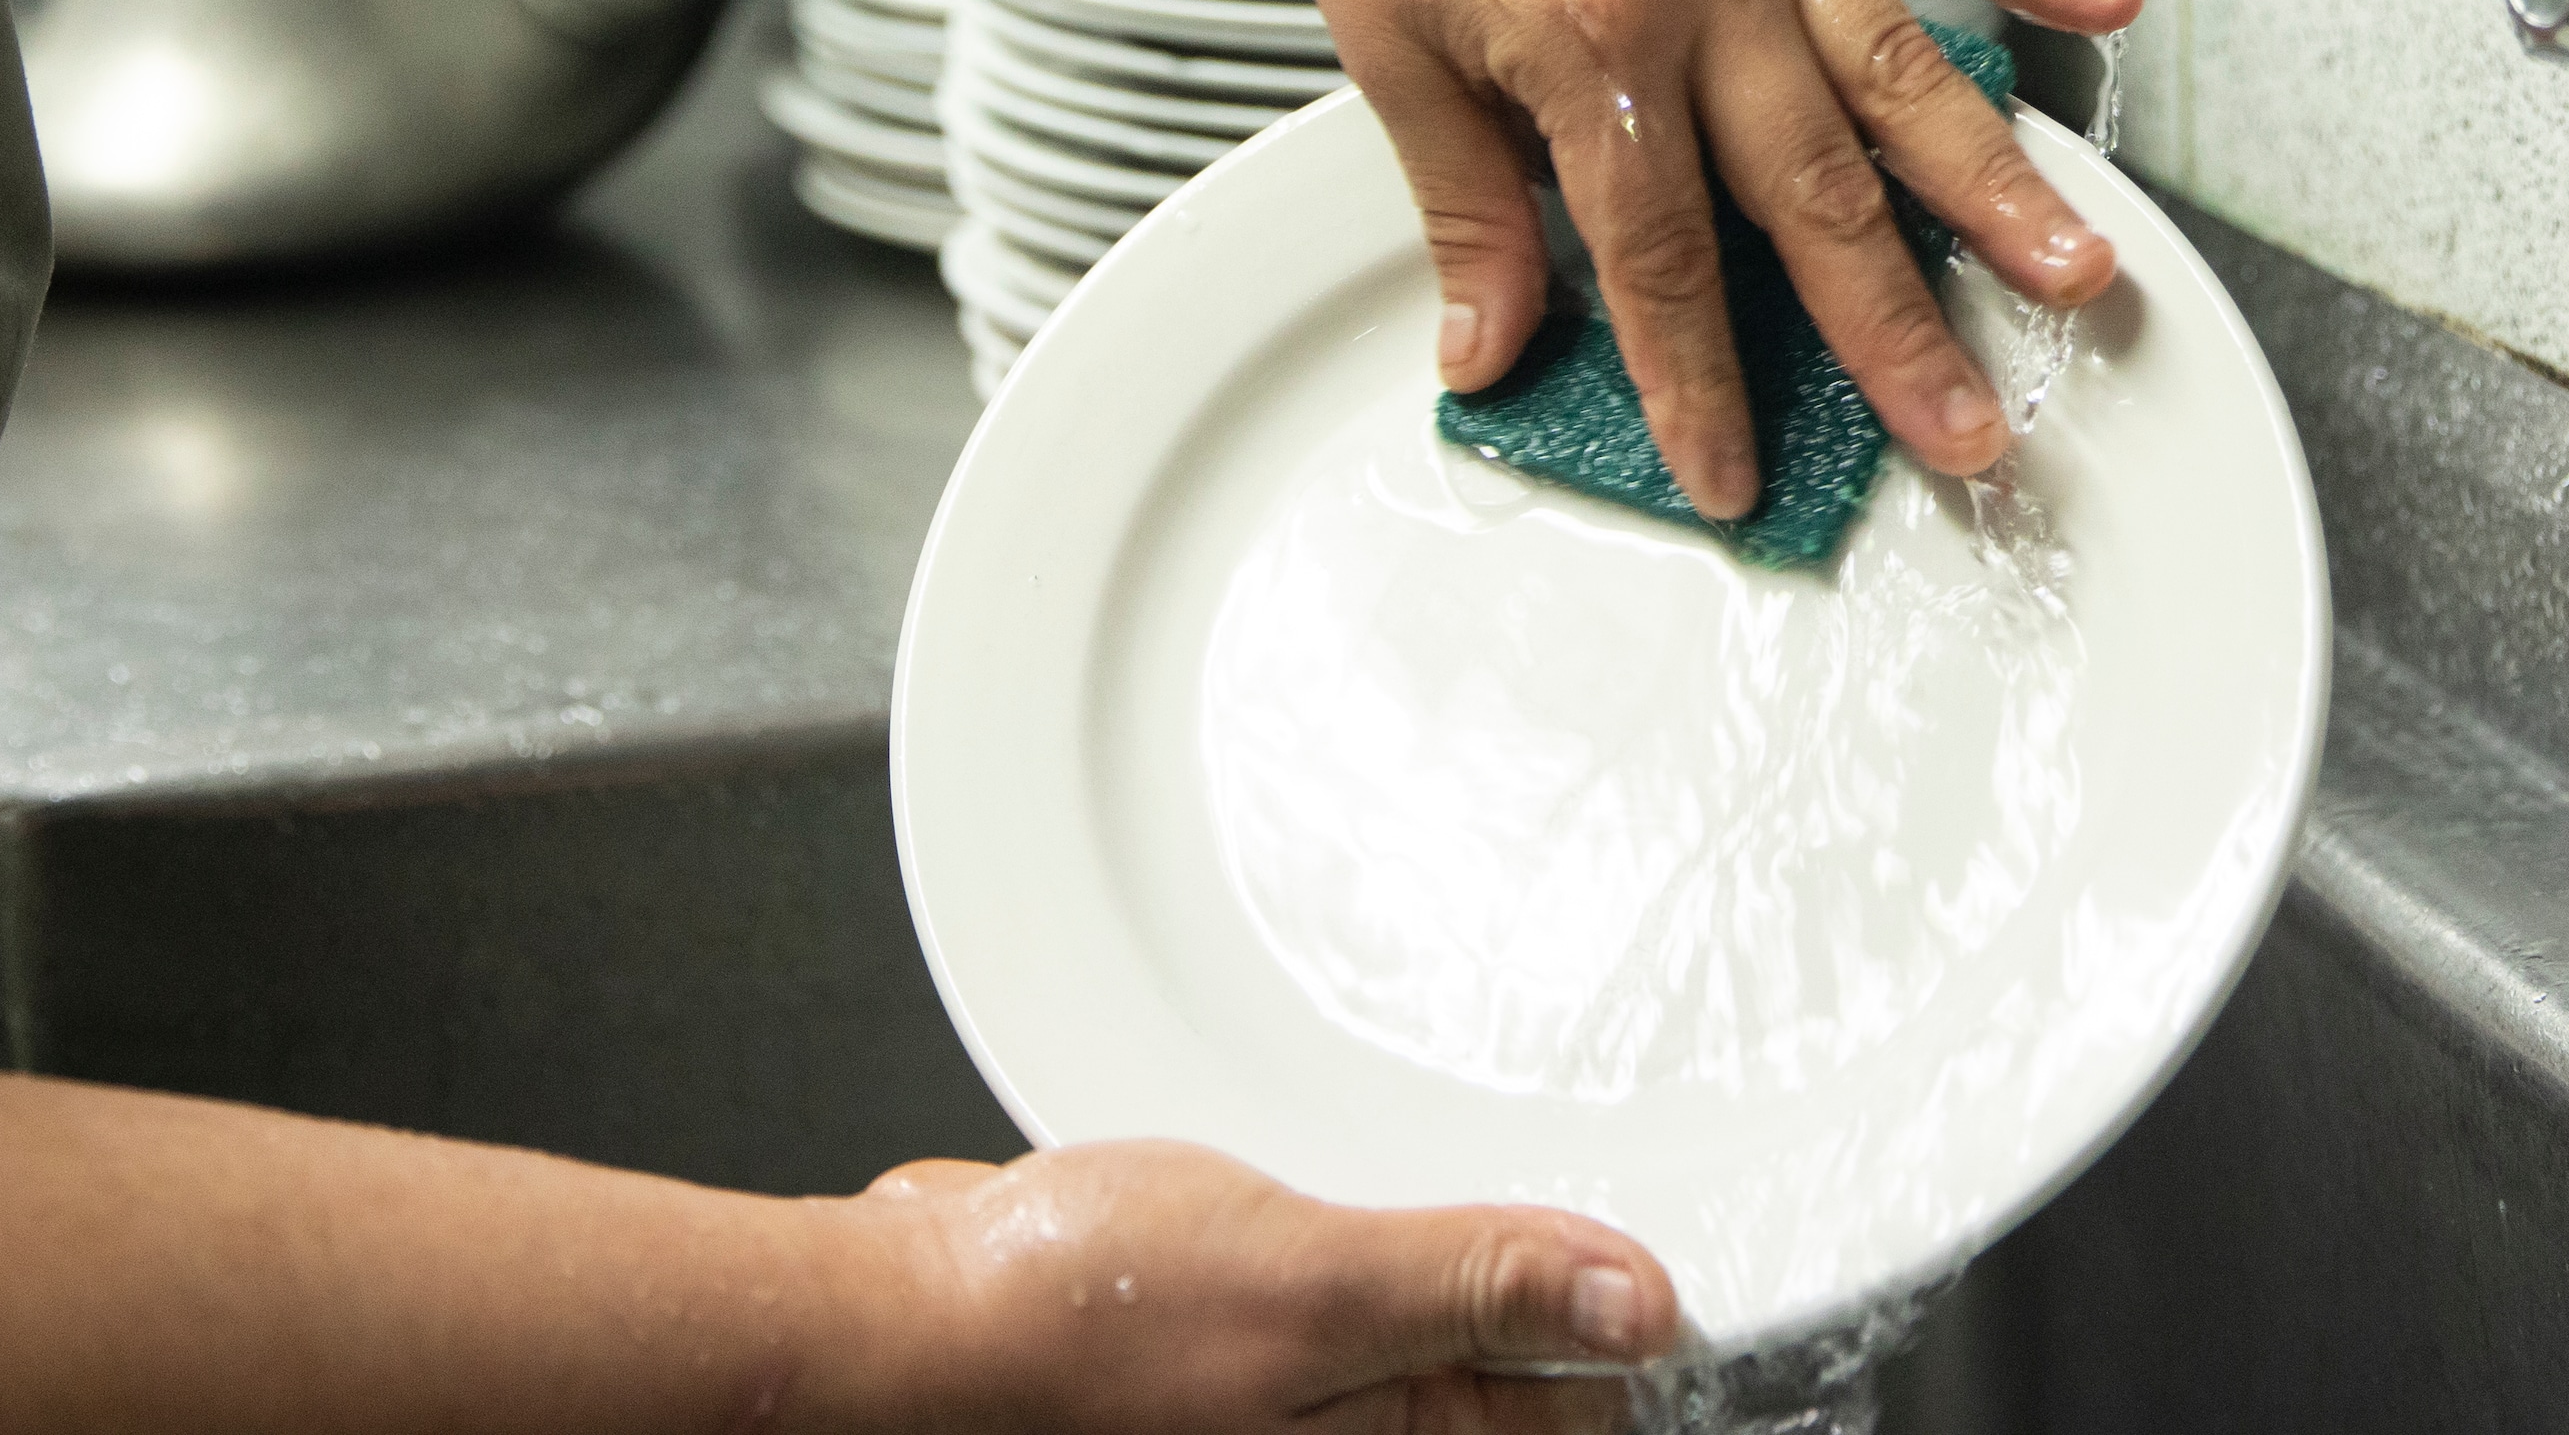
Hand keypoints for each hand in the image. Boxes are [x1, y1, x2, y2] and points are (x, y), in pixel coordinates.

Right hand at [853, 1145, 1673, 1433]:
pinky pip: (1362, 1292)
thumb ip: (1476, 1286)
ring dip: (1454, 1240)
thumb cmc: (1072, 1322)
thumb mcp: (1307, 1290)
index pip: (1592, 1405)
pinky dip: (1369, 1228)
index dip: (1632, 1305)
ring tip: (1439, 1158)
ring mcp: (1306, 1409)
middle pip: (1527, 1369)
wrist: (905, 1318)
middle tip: (1537, 1168)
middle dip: (1542, 1267)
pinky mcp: (1256, 1354)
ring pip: (1441, 1320)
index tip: (1662, 1217)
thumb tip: (1646, 1306)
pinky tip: (1344, 1172)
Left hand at [1239, 0, 2143, 520]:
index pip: (1663, 257)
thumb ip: (1468, 212)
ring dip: (1994, 184)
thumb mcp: (1389, 56)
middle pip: (1816, 191)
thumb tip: (1487, 352)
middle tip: (1969, 431)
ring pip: (1900, 72)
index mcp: (1588, 37)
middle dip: (1896, 330)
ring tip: (2079, 268)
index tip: (1733, 475)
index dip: (1701, 381)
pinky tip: (2108, 3)